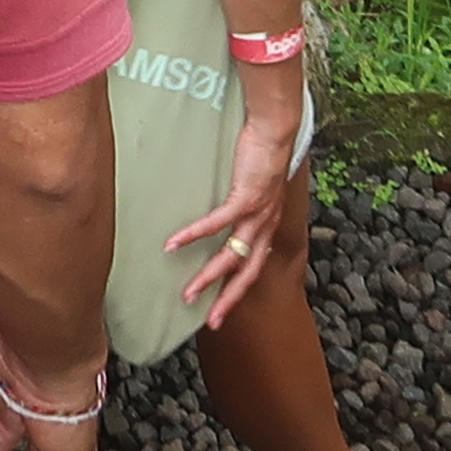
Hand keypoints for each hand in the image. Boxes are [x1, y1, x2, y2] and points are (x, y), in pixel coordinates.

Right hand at [165, 86, 304, 316]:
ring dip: (208, 276)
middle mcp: (266, 226)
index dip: (239, 290)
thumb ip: (244, 201)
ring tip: (187, 293)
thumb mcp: (256, 185)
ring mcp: (258, 213)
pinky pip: (217, 223)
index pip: (255, 267)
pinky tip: (173, 244)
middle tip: (211, 322)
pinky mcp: (246, 197)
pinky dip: (194, 235)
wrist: (276, 128)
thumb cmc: (262, 152)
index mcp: (269, 226)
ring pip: (232, 255)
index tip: (222, 308)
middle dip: (229, 299)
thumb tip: (226, 209)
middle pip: (248, 273)